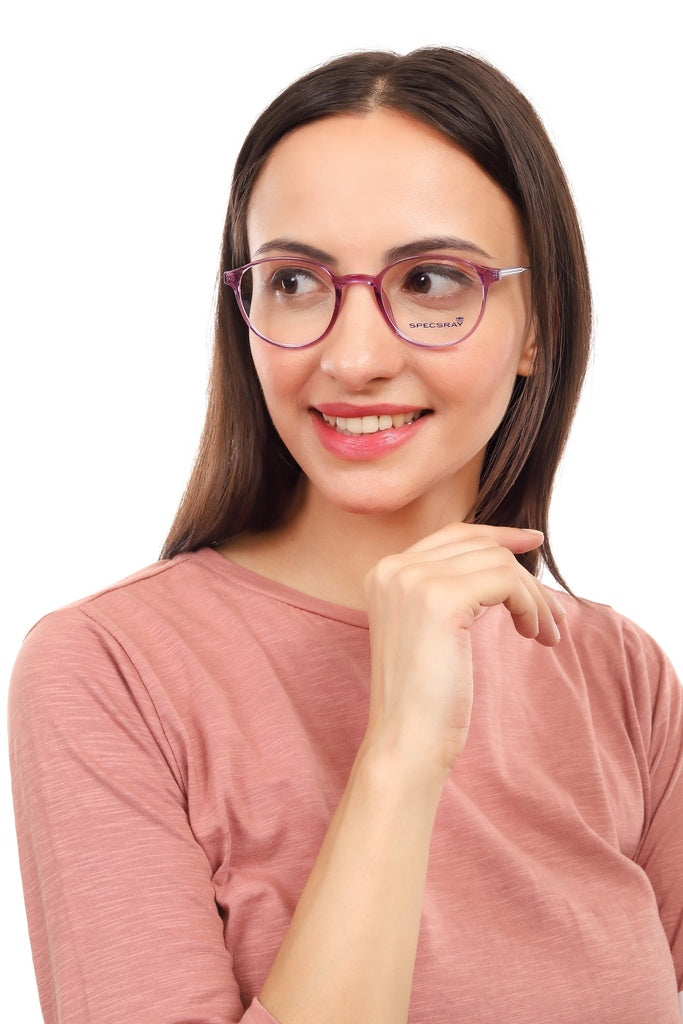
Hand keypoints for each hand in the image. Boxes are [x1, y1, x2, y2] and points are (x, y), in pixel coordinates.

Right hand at [362, 523, 564, 776]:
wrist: (405, 744)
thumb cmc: (423, 700)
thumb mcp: (430, 631)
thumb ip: (448, 590)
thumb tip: (500, 559)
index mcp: (385, 573)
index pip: (452, 534)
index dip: (497, 535)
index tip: (533, 542)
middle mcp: (393, 568)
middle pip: (479, 545)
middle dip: (524, 577)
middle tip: (552, 616)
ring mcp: (414, 580)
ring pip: (498, 562)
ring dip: (534, 597)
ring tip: (545, 633)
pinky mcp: (441, 598)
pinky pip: (507, 581)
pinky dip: (531, 606)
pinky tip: (535, 635)